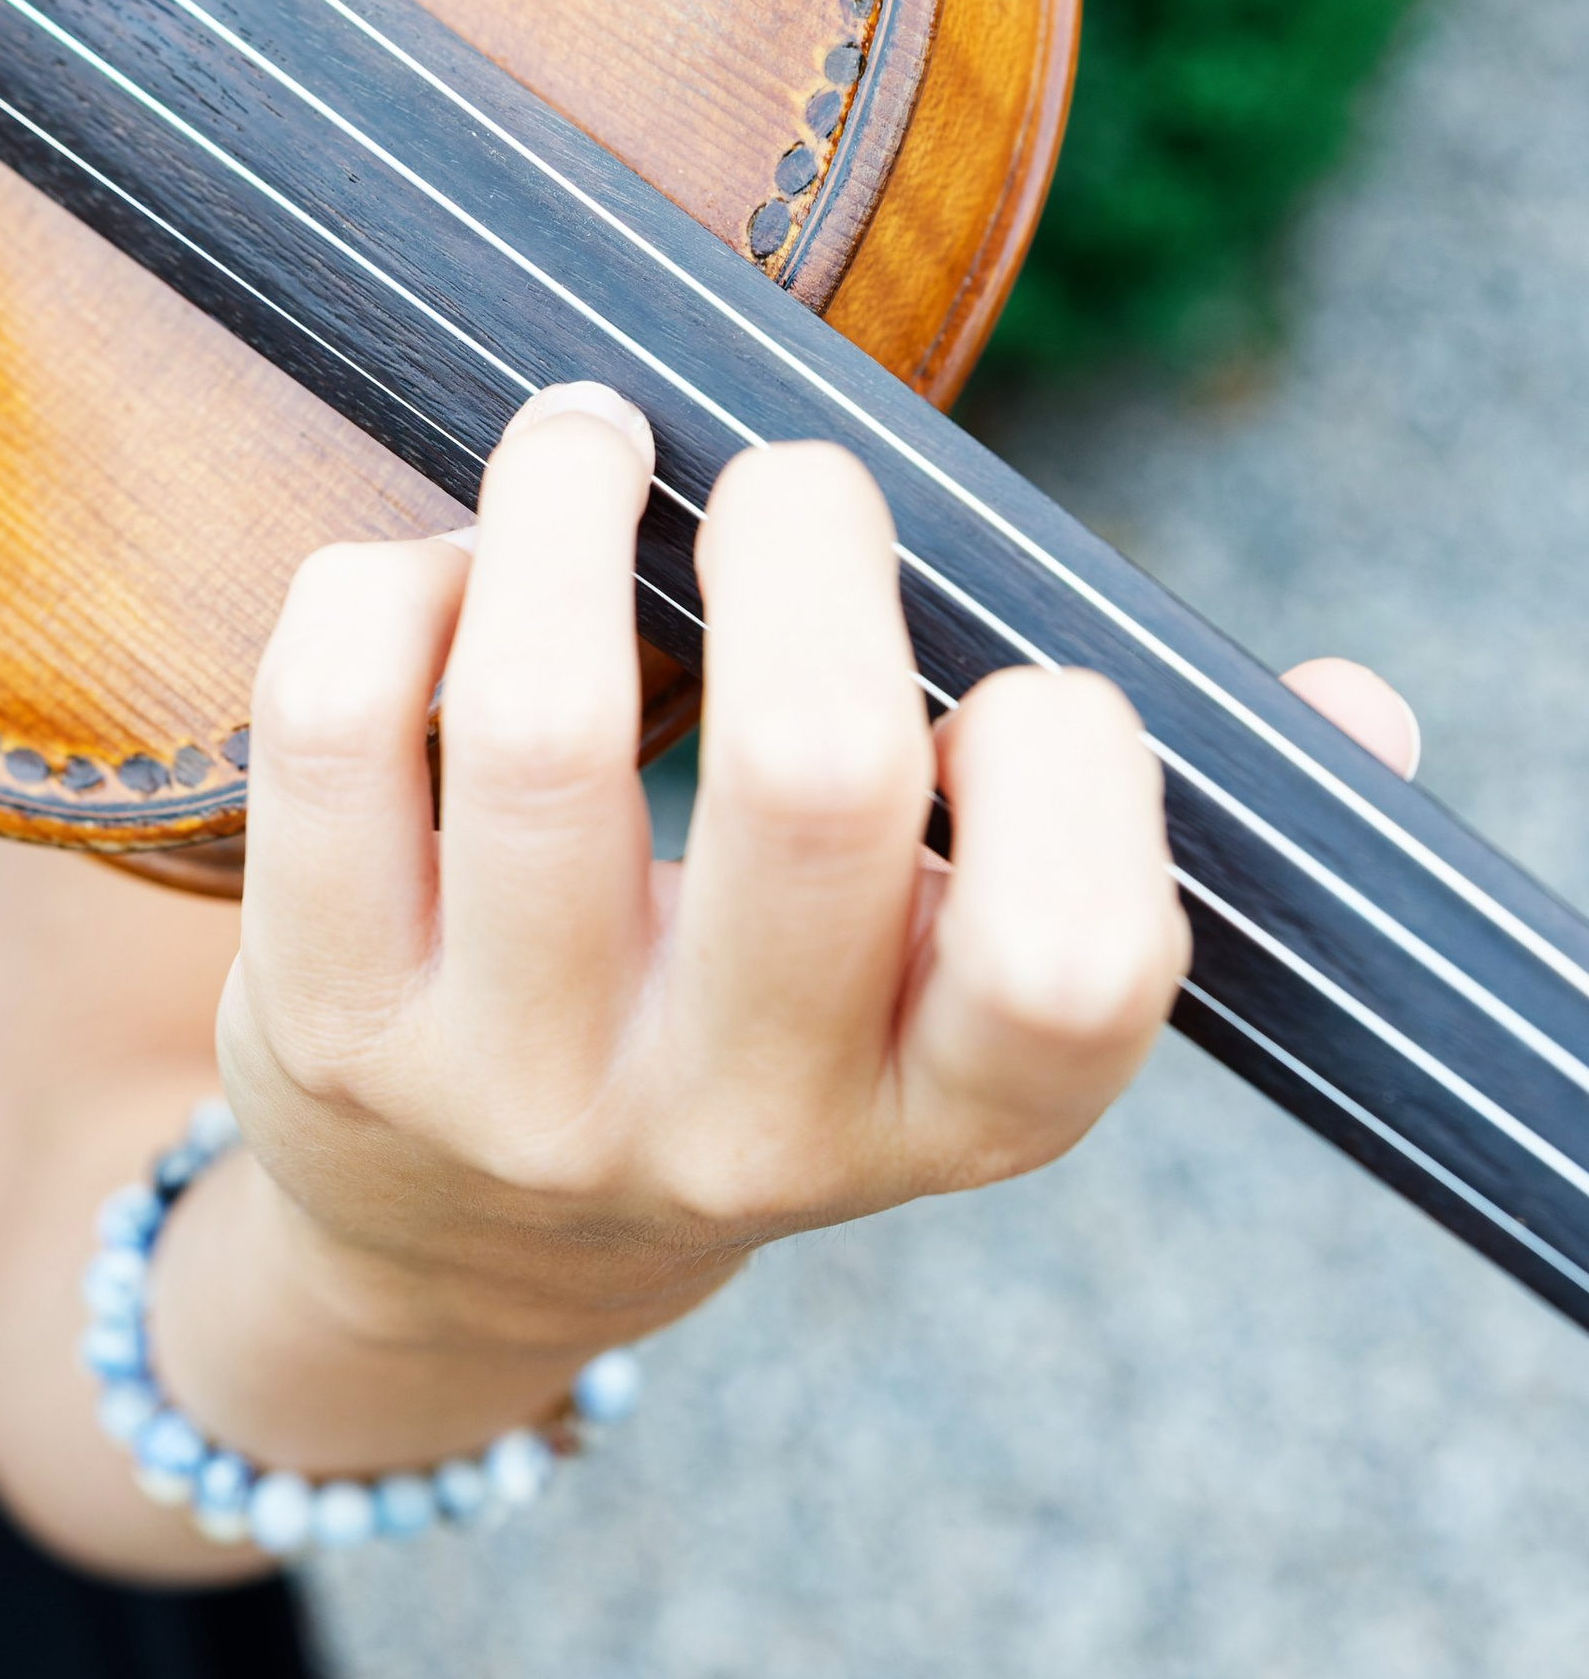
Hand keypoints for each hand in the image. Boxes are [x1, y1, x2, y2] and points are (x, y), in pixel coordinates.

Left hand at [150, 387, 1414, 1473]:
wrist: (454, 1242)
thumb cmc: (760, 1029)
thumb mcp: (941, 1002)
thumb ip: (1124, 847)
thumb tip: (1355, 713)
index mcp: (937, 1113)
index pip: (1079, 969)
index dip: (1073, 769)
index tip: (1007, 685)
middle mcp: (736, 1128)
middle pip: (814, 778)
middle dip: (816, 544)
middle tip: (793, 476)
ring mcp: (513, 1087)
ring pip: (542, 724)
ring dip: (574, 507)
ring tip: (591, 437)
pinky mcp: (323, 1021)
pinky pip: (338, 727)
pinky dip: (399, 585)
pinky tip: (445, 570)